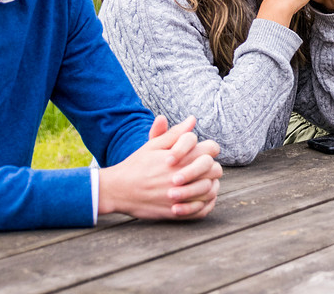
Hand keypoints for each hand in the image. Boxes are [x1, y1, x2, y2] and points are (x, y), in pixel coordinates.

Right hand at [98, 115, 222, 219]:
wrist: (118, 189)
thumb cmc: (137, 165)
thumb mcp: (153, 145)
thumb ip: (175, 133)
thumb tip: (192, 119)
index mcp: (181, 158)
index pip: (211, 149)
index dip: (210, 150)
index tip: (202, 154)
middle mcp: (184, 176)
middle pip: (215, 170)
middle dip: (211, 169)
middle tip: (204, 170)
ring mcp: (180, 196)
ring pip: (210, 191)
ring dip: (210, 187)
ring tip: (202, 184)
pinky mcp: (176, 213)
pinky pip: (201, 211)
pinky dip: (204, 205)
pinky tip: (197, 199)